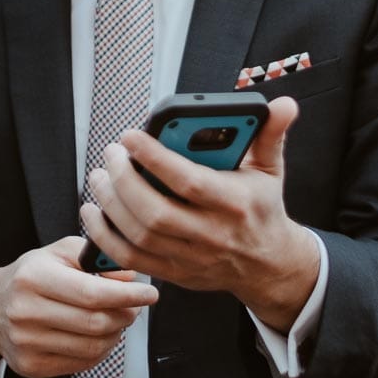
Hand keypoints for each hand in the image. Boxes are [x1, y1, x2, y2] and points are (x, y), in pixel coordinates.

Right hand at [0, 237, 157, 377]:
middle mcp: (25, 312)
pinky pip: (81, 364)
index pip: (92, 293)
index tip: (150, 294)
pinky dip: (100, 351)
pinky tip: (99, 336)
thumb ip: (94, 257)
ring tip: (117, 320)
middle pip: (95, 323)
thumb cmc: (30, 276)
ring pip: (92, 347)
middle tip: (135, 307)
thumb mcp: (57, 252)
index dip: (127, 295)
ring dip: (115, 334)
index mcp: (33, 277)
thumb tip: (128, 276)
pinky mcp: (30, 366)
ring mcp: (26, 343)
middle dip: (126, 315)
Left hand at [80, 95, 319, 330]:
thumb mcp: (270, 169)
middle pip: (156, 212)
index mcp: (236, 203)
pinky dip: (106, 236)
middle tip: (111, 155)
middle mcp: (212, 234)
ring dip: (111, 204)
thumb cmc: (262, 210)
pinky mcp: (174, 273)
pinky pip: (132, 259)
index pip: (190, 181)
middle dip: (124, 180)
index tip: (132, 136)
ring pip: (139, 235)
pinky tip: (94, 211)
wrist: (268, 264)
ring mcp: (191, 257)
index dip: (156, 158)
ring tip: (99, 177)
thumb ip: (270, 134)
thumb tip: (282, 105)